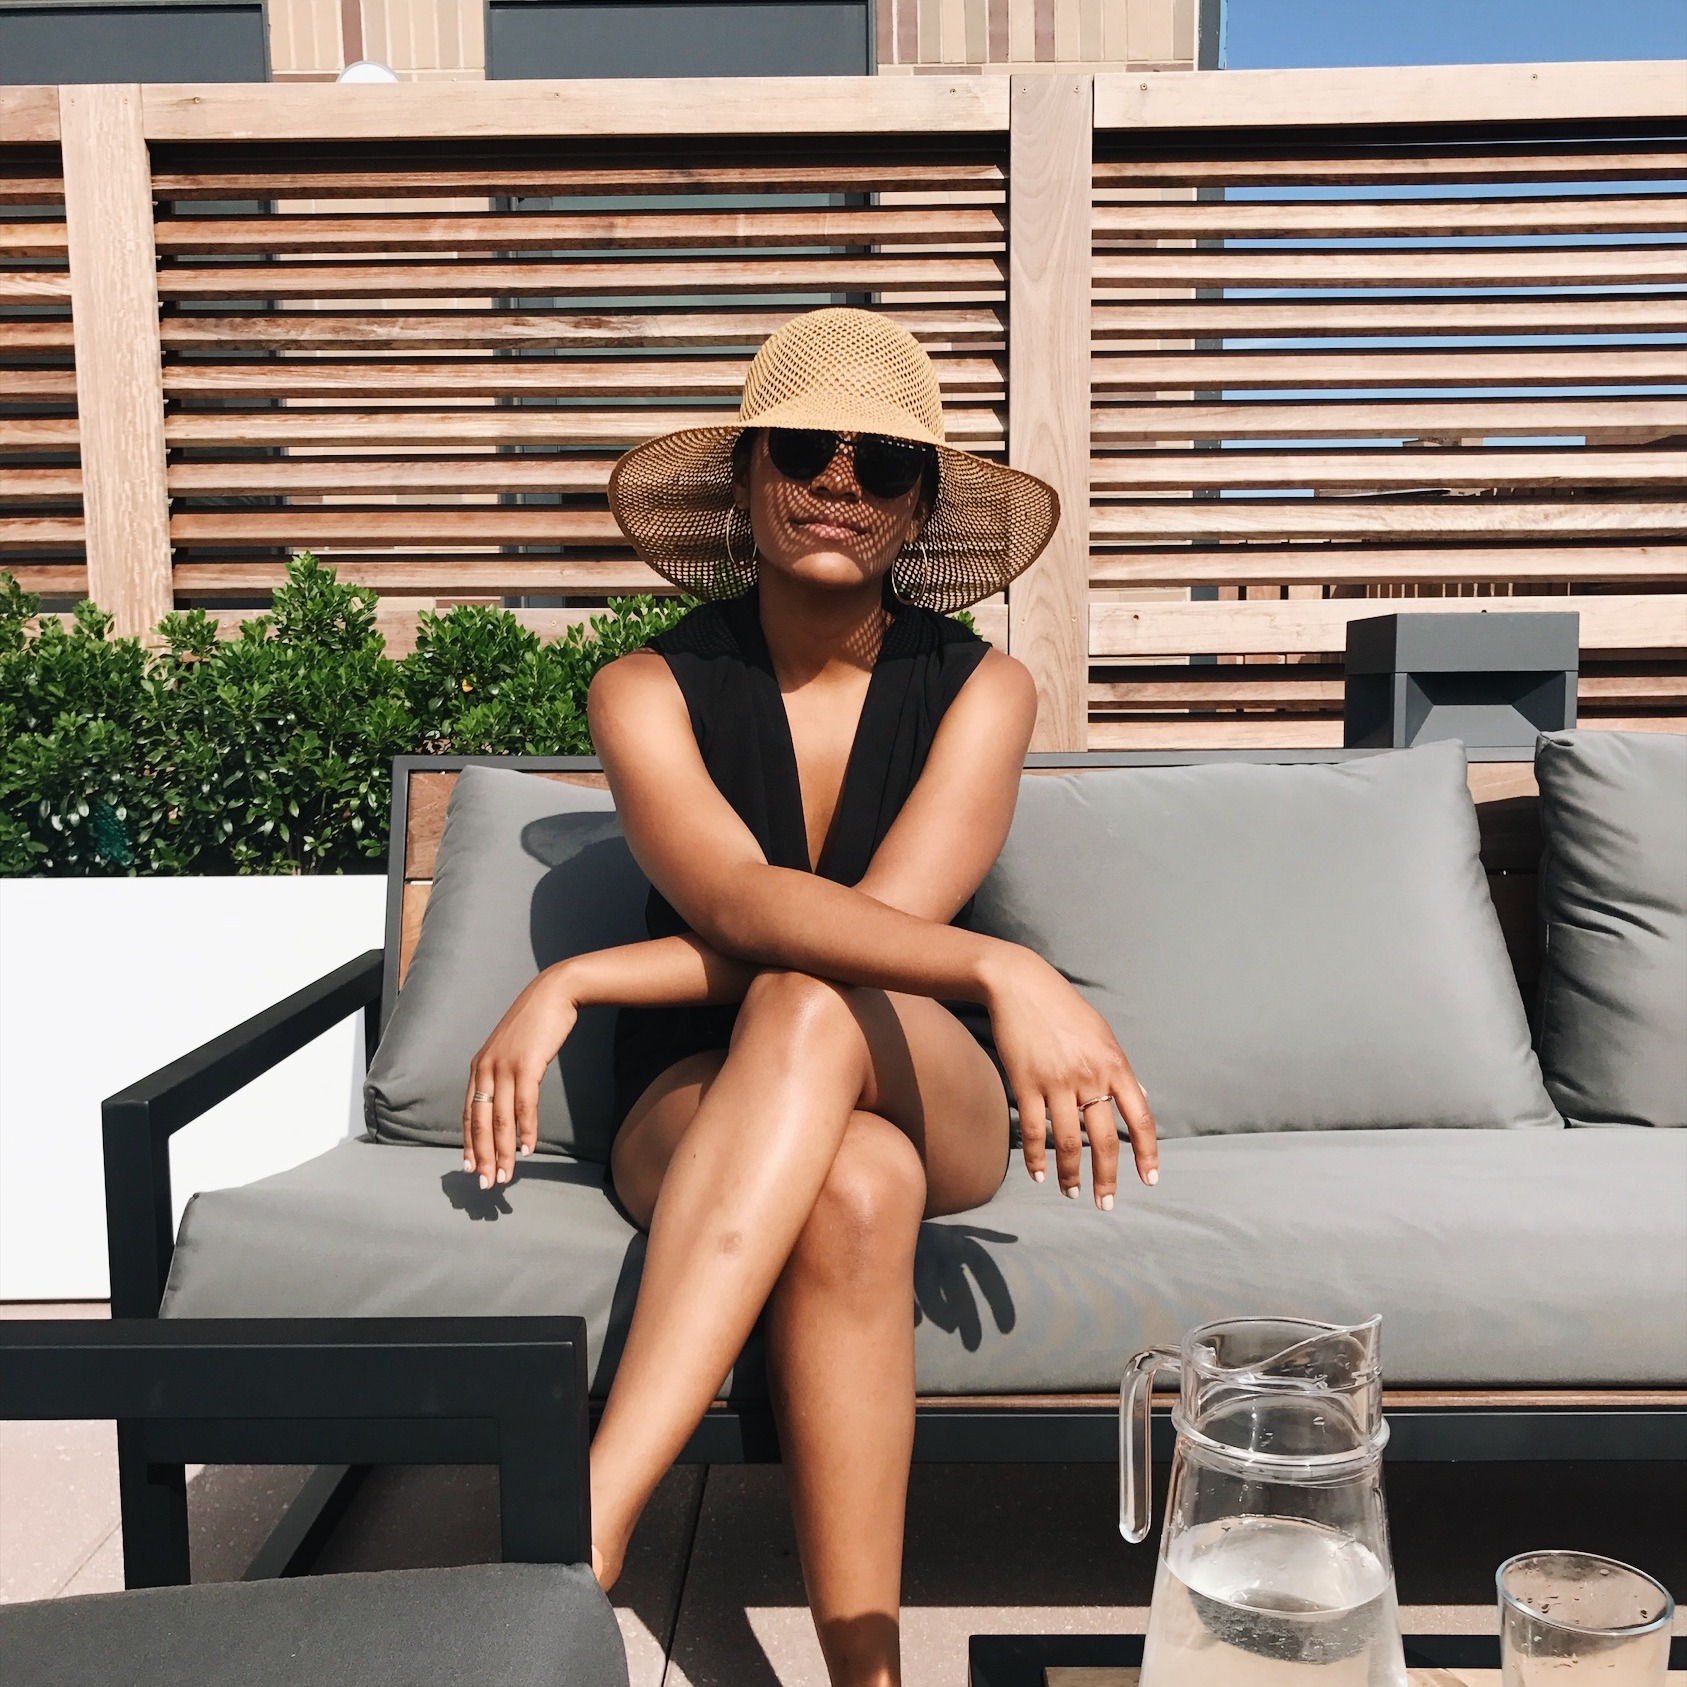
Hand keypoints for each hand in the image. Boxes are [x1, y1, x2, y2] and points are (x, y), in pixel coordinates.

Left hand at [462, 965, 578, 1188]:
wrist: (552, 994)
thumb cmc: (534, 1024)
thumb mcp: (510, 1050)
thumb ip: (503, 1074)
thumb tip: (504, 1103)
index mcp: (479, 1068)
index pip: (469, 1115)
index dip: (469, 1144)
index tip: (470, 1169)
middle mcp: (486, 1069)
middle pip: (480, 1123)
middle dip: (482, 1157)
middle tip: (486, 1183)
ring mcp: (505, 1067)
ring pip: (500, 1120)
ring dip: (503, 1151)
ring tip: (506, 1175)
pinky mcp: (526, 1065)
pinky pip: (524, 1106)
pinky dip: (525, 1131)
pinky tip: (527, 1149)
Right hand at [982, 945, 1157, 1207]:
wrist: (1021, 985)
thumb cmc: (1064, 1009)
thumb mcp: (1103, 1035)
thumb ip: (1121, 1069)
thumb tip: (1140, 1095)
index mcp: (1115, 1065)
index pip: (1140, 1118)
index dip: (1147, 1153)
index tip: (1150, 1180)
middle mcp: (1090, 1077)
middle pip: (1105, 1140)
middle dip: (1107, 1178)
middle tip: (1106, 1204)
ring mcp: (1057, 1081)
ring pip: (1069, 1142)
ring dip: (1071, 1174)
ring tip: (1072, 1193)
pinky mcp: (1026, 1083)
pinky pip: (1034, 1130)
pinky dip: (1036, 1157)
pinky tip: (1039, 1175)